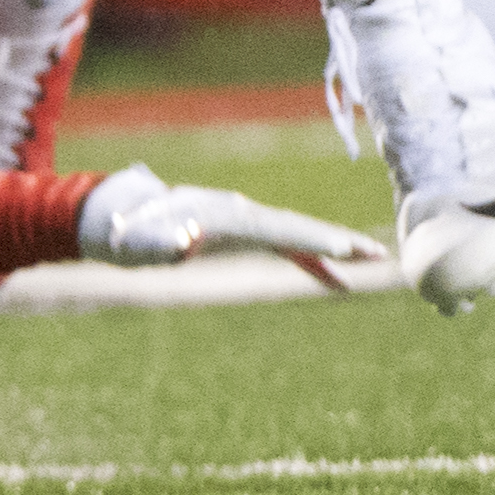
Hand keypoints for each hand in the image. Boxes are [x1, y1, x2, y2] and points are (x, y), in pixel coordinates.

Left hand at [77, 165, 387, 280]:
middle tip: (377, 255)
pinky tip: (336, 282)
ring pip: (296, 233)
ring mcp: (242, 220)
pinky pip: (284, 247)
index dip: (309, 240)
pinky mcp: (240, 233)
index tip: (342, 249)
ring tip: (374, 260)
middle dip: (336, 240)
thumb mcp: (137, 242)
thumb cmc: (127, 232)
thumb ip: (157, 242)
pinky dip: (310, 261)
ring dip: (333, 246)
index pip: (275, 229)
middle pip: (295, 226)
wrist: (118, 214)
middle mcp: (239, 212)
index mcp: (223, 215)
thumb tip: (188, 242)